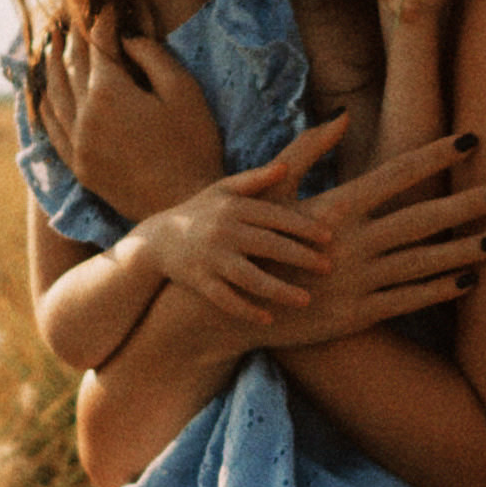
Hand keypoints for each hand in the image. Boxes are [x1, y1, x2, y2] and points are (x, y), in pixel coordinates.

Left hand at [38, 6, 223, 220]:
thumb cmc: (194, 145)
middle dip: (72, 37)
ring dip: (50, 65)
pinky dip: (44, 103)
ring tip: (48, 44)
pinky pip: (50, 127)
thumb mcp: (183, 91)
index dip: (102, 21)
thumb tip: (124, 39)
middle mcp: (83, 116)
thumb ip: (151, 56)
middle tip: (69, 16)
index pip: (98, 45)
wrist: (184, 207)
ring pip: (52, 94)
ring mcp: (76, 143)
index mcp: (109, 93)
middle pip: (70, 66)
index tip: (105, 6)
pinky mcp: (78, 166)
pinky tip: (43, 92)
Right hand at [127, 117, 347, 323]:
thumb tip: (287, 167)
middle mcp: (221, 231)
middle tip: (329, 267)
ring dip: (279, 290)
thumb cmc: (200, 212)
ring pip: (249, 277)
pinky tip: (269, 319)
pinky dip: (247, 310)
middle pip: (267, 246)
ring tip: (306, 300)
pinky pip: (226, 300)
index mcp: (232, 207)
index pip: (275, 216)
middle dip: (300, 257)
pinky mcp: (198, 282)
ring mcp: (209, 258)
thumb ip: (256, 179)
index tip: (329, 237)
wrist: (156, 240)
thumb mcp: (223, 190)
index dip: (303, 227)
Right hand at [253, 130, 485, 348]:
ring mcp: (358, 280)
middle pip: (423, 217)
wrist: (229, 306)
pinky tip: (470, 281)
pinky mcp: (358, 315)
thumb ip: (307, 151)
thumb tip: (340, 114)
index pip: (398, 173)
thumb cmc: (254, 240)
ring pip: (424, 262)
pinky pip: (409, 300)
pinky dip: (440, 290)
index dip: (437, 155)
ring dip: (466, 250)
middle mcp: (353, 242)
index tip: (472, 139)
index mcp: (337, 206)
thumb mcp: (273, 192)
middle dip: (468, 204)